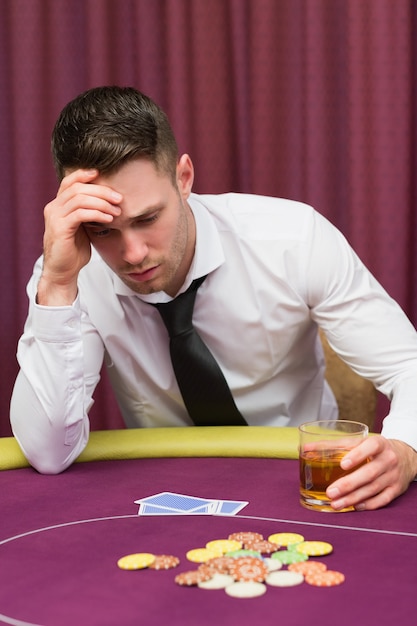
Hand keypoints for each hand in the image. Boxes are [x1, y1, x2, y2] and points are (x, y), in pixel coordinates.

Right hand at [37, 169, 121, 304]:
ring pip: (79, 199)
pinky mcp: (60, 228)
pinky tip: (109, 219)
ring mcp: (55, 217)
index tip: (102, 174)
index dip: (84, 174)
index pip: (69, 182)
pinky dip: (97, 214)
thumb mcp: (82, 227)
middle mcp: (53, 208)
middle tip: (119, 198)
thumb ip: (87, 212)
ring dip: (102, 203)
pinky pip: (80, 214)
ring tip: (117, 211)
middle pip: (77, 188)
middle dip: (101, 191)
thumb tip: (107, 201)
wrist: (63, 271)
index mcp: (58, 205)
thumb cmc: (74, 250)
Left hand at [326, 435, 416, 510]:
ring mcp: (393, 475)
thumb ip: (334, 445)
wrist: (404, 456)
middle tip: (330, 492)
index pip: (370, 447)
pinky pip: (382, 499)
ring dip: (353, 498)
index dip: (357, 455)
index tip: (343, 464)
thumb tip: (306, 448)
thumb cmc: (374, 449)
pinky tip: (354, 507)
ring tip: (335, 503)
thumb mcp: (359, 441)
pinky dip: (368, 504)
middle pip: (369, 473)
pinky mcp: (396, 489)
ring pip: (373, 489)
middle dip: (348, 484)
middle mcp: (388, 459)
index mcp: (379, 443)